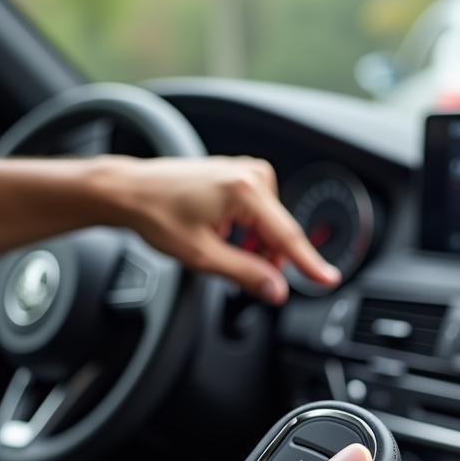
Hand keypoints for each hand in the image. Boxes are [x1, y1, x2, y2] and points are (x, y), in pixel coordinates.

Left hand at [95, 155, 340, 302]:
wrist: (130, 191)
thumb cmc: (157, 215)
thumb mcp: (202, 256)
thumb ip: (245, 274)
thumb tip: (275, 289)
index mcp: (245, 191)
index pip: (287, 237)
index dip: (309, 264)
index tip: (328, 280)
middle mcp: (251, 174)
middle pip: (278, 232)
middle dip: (266, 257)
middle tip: (237, 271)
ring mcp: (246, 171)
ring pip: (269, 225)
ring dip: (253, 244)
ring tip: (218, 247)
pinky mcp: (239, 174)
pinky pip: (258, 212)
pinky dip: (247, 231)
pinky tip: (221, 234)